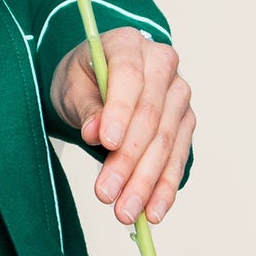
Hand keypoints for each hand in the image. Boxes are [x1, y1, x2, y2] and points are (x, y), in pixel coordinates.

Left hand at [49, 26, 194, 226]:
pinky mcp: (185, 122)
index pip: (129, 77)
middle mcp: (162, 65)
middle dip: (128, 160)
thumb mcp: (71, 85)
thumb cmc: (83, 77)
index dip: (120, 111)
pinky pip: (178, 158)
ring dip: (146, 182)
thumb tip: (96, 131)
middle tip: (106, 193)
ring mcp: (178, 95)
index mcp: (129, 44)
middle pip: (150, 117)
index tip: (106, 143)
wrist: (98, 77)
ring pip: (166, 143)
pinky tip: (153, 211)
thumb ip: (85, 106)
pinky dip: (165, 188)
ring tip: (126, 212)